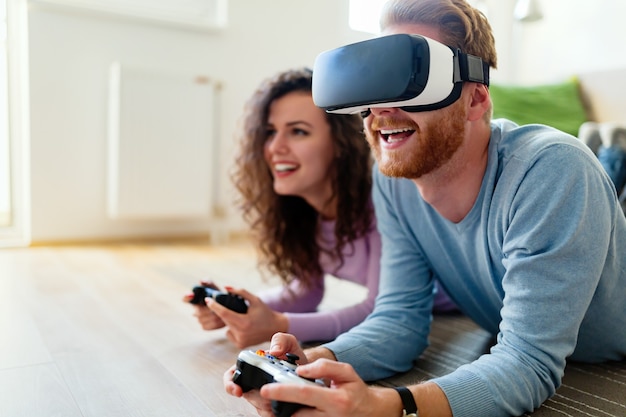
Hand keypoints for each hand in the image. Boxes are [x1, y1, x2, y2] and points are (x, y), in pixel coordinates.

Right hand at [182, 280, 224, 330]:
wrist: (230, 308)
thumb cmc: (220, 296)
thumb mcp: (215, 288)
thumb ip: (209, 282)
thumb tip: (202, 281)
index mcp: (196, 298)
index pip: (185, 298)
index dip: (187, 297)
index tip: (191, 295)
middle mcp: (196, 309)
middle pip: (198, 311)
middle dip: (209, 309)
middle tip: (219, 305)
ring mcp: (199, 319)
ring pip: (203, 319)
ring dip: (213, 316)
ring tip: (222, 312)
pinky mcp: (205, 326)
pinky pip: (207, 326)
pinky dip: (215, 323)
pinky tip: (221, 319)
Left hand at [208, 287, 288, 348]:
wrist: (275, 327)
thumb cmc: (265, 312)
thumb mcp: (254, 299)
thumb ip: (240, 292)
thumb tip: (226, 288)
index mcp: (244, 322)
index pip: (224, 313)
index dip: (214, 306)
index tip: (207, 300)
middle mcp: (241, 333)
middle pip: (224, 319)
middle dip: (222, 311)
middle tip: (227, 305)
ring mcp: (240, 341)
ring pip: (226, 326)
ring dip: (230, 321)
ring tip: (242, 318)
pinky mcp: (240, 345)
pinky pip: (229, 333)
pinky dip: (233, 328)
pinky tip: (243, 327)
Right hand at [223, 333, 309, 416]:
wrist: (308, 369)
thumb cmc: (294, 355)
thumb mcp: (289, 342)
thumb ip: (280, 340)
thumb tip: (274, 351)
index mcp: (252, 365)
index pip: (232, 375)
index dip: (230, 384)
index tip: (238, 391)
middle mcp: (253, 381)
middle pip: (246, 394)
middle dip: (257, 396)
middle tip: (270, 394)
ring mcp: (261, 394)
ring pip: (257, 405)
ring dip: (267, 404)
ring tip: (280, 397)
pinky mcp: (271, 405)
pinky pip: (268, 413)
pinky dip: (274, 412)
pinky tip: (282, 407)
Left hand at [261, 358, 391, 416]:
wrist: (369, 413)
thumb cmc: (356, 391)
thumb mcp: (346, 372)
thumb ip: (324, 367)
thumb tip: (301, 369)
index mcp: (335, 400)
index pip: (304, 394)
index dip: (283, 391)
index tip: (266, 389)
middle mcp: (328, 416)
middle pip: (294, 412)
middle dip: (276, 405)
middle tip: (261, 395)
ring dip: (280, 412)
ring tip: (271, 400)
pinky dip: (289, 414)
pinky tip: (284, 406)